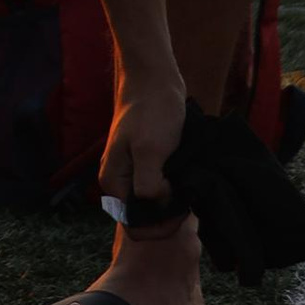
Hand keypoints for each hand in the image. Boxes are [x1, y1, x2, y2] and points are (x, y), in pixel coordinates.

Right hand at [98, 74, 188, 213]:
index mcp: (114, 182)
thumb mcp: (150, 150)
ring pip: (154, 202)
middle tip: (189, 201)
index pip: (133, 225)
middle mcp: (121, 180)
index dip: (158, 226)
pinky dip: (175, 188)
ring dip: (173, 202)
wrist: (155, 77)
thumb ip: (148, 185)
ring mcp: (134, 171)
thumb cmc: (151, 110)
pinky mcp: (148, 162)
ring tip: (190, 189)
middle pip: (144, 216)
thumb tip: (159, 205)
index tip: (180, 213)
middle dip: (166, 215)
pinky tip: (188, 180)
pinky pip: (161, 186)